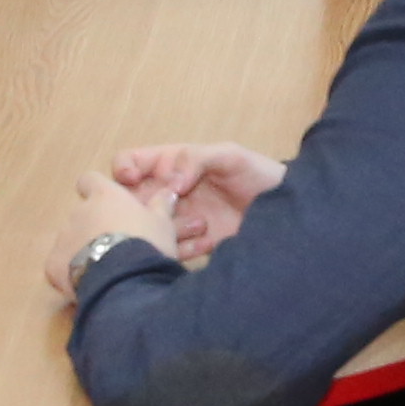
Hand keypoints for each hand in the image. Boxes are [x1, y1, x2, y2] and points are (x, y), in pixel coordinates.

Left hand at [45, 164, 182, 305]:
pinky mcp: (54, 265)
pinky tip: (90, 283)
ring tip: (106, 268)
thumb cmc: (146, 242)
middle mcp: (78, 212)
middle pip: (82, 214)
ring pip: (71, 240)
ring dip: (84, 249)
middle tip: (118, 245)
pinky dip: (72, 272)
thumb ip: (161, 205)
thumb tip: (167, 193)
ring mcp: (63, 238)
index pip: (90, 180)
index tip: (107, 201)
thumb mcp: (163, 223)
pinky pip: (61, 265)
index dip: (97, 189)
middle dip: (95, 227)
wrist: (126, 278)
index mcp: (103, 196)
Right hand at [111, 138, 290, 259]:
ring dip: (161, 230)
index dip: (122, 169)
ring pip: (145, 229)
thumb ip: (197, 158)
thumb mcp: (229, 155)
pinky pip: (169, 250)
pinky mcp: (187, 245)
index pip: (128, 162)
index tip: (131, 180)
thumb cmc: (255, 173)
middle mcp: (164, 194)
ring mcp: (174, 220)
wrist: (282, 209)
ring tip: (198, 223)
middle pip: (128, 201)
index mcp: (169, 165)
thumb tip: (171, 182)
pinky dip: (181, 249)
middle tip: (156, 212)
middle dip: (133, 208)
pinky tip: (209, 241)